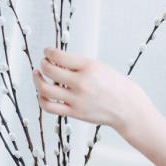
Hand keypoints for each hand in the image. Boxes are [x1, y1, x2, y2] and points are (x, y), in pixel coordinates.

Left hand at [32, 47, 150, 132]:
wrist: (127, 107)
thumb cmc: (114, 85)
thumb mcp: (99, 67)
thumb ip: (78, 65)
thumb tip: (55, 61)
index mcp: (89, 67)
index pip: (58, 56)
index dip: (48, 52)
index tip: (47, 52)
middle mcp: (81, 82)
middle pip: (49, 70)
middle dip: (43, 64)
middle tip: (43, 63)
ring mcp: (76, 99)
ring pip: (44, 89)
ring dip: (37, 80)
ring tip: (38, 75)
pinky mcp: (74, 112)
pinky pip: (49, 106)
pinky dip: (41, 98)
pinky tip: (42, 92)